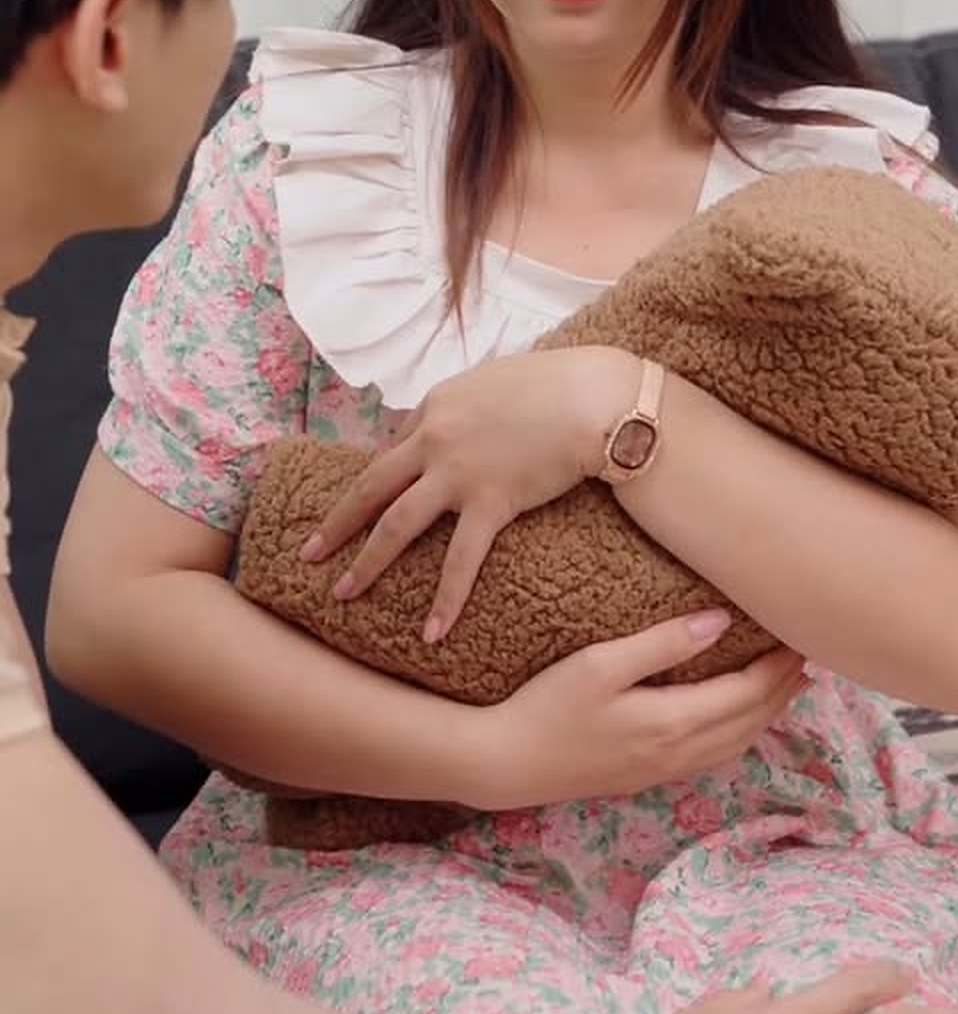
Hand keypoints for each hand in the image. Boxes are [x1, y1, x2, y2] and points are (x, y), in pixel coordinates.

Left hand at [300, 346, 636, 641]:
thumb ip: (473, 404)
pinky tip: (431, 633)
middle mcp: (435, 437)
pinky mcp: (491, 502)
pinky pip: (461, 560)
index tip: (365, 504)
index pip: (394, 447)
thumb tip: (470, 415)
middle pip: (371, 487)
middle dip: (336, 524)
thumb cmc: (557, 384)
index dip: (380, 481)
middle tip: (308, 554)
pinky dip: (445, 599)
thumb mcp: (497, 380)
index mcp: (436, 406)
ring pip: (396, 524)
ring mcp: (458, 472)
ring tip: (341, 595)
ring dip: (366, 562)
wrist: (593, 397)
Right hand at [470, 613, 806, 808]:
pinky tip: (737, 718)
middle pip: (751, 720)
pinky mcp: (645, 776)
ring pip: (737, 743)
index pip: (747, 692)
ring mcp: (662, 770)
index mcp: (672, 722)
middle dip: (785, 689)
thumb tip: (719, 623)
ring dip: (767, 713)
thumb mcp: (600, 663)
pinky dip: (740, 732)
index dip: (779, 666)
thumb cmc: (546, 705)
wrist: (505, 763)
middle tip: (808, 654)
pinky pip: (714, 755)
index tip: (800, 635)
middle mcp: (677, 752)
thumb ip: (662, 643)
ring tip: (787, 684)